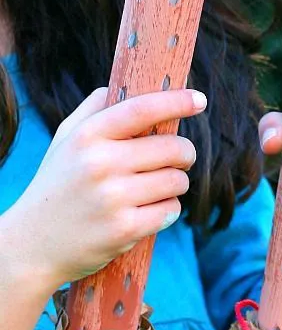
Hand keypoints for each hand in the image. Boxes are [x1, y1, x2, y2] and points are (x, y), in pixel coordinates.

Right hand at [5, 87, 206, 288]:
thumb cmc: (57, 185)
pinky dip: (168, 210)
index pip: (142, 109)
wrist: (33, 244)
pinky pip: (171, 210)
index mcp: (88, 136)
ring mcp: (112, 198)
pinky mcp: (124, 230)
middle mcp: (100, 164)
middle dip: (185, 153)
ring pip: (177, 181)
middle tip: (180, 159)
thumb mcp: (65, 140)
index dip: (176, 101)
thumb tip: (128, 85)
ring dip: (175, 184)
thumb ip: (94, 109)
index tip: (199, 99)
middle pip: (173, 148)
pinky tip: (148, 211)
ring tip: (155, 189)